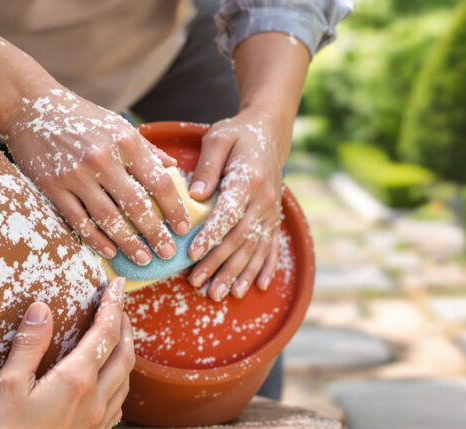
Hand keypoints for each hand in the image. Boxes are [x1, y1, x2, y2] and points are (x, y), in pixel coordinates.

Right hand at [0, 277, 134, 428]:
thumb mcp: (7, 386)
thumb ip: (28, 345)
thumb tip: (42, 308)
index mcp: (75, 381)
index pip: (104, 333)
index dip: (113, 305)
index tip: (116, 285)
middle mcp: (95, 399)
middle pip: (124, 354)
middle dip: (125, 325)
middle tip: (119, 305)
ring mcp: (97, 420)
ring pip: (126, 378)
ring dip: (125, 351)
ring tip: (116, 336)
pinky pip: (118, 401)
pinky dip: (120, 379)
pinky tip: (108, 379)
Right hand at [4, 87, 189, 264]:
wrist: (30, 107)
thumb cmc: (81, 118)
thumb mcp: (118, 125)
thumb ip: (146, 148)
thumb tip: (172, 168)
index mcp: (125, 141)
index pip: (159, 183)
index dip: (174, 210)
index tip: (183, 228)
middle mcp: (103, 158)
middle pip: (137, 206)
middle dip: (156, 234)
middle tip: (168, 253)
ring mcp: (75, 174)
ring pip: (109, 219)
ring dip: (129, 243)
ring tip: (143, 259)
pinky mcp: (52, 187)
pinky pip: (79, 221)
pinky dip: (96, 239)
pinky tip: (111, 251)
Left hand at [186, 110, 289, 300]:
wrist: (269, 133)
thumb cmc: (237, 135)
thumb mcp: (218, 138)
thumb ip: (207, 166)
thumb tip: (195, 195)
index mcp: (247, 179)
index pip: (228, 213)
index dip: (210, 235)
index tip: (191, 254)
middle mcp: (264, 199)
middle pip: (239, 238)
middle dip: (217, 263)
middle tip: (196, 283)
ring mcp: (271, 211)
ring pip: (254, 248)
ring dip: (237, 273)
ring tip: (219, 293)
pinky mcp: (274, 218)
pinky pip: (272, 247)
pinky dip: (265, 268)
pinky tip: (259, 287)